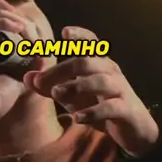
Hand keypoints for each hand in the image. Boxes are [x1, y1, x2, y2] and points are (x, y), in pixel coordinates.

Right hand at [0, 2, 41, 129]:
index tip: (40, 40)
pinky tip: (20, 28)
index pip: (7, 26)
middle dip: (24, 23)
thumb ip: (30, 70)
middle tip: (37, 35)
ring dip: (17, 22)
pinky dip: (5, 23)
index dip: (26, 28)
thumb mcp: (18, 82)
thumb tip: (46, 56)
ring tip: (30, 32)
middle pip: (3, 18)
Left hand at [24, 25, 159, 156]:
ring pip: (100, 82)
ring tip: (56, 93)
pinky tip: (77, 118)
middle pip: (86, 62)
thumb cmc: (100, 105)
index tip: (64, 32)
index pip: (91, 43)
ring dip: (76, 86)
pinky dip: (93, 112)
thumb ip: (50, 86)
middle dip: (61, 70)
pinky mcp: (126, 110)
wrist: (133, 130)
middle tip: (40, 80)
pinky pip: (110, 108)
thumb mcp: (72, 95)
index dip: (80, 35)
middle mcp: (110, 72)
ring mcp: (120, 90)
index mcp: (98, 64)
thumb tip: (27, 77)